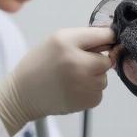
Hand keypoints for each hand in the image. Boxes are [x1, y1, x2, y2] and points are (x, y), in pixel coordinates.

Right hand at [0, 27, 114, 135]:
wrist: (22, 94)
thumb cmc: (40, 64)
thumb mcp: (56, 40)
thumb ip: (84, 37)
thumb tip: (113, 41)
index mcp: (67, 42)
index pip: (105, 35)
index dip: (108, 38)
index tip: (108, 40)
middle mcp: (77, 63)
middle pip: (107, 60)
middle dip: (97, 61)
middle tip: (79, 64)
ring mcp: (83, 84)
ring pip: (104, 78)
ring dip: (93, 77)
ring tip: (71, 78)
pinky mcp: (86, 101)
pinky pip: (99, 92)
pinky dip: (89, 91)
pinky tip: (72, 89)